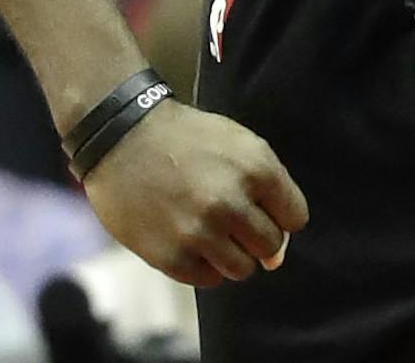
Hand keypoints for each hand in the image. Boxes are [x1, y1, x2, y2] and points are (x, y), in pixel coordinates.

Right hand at [81, 97, 307, 287]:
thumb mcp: (236, 142)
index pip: (295, 218)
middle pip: (271, 247)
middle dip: (254, 235)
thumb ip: (267, 191)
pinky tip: (183, 236)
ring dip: (229, 253)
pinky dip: (200, 263)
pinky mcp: (172, 257)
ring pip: (242, 269)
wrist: (119, 135)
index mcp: (256, 167)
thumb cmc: (184, 138)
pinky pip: (208, 279)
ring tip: (205, 228)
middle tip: (226, 216)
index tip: (254, 203)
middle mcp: (231, 202)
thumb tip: (275, 258)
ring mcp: (200, 232)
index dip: (277, 213)